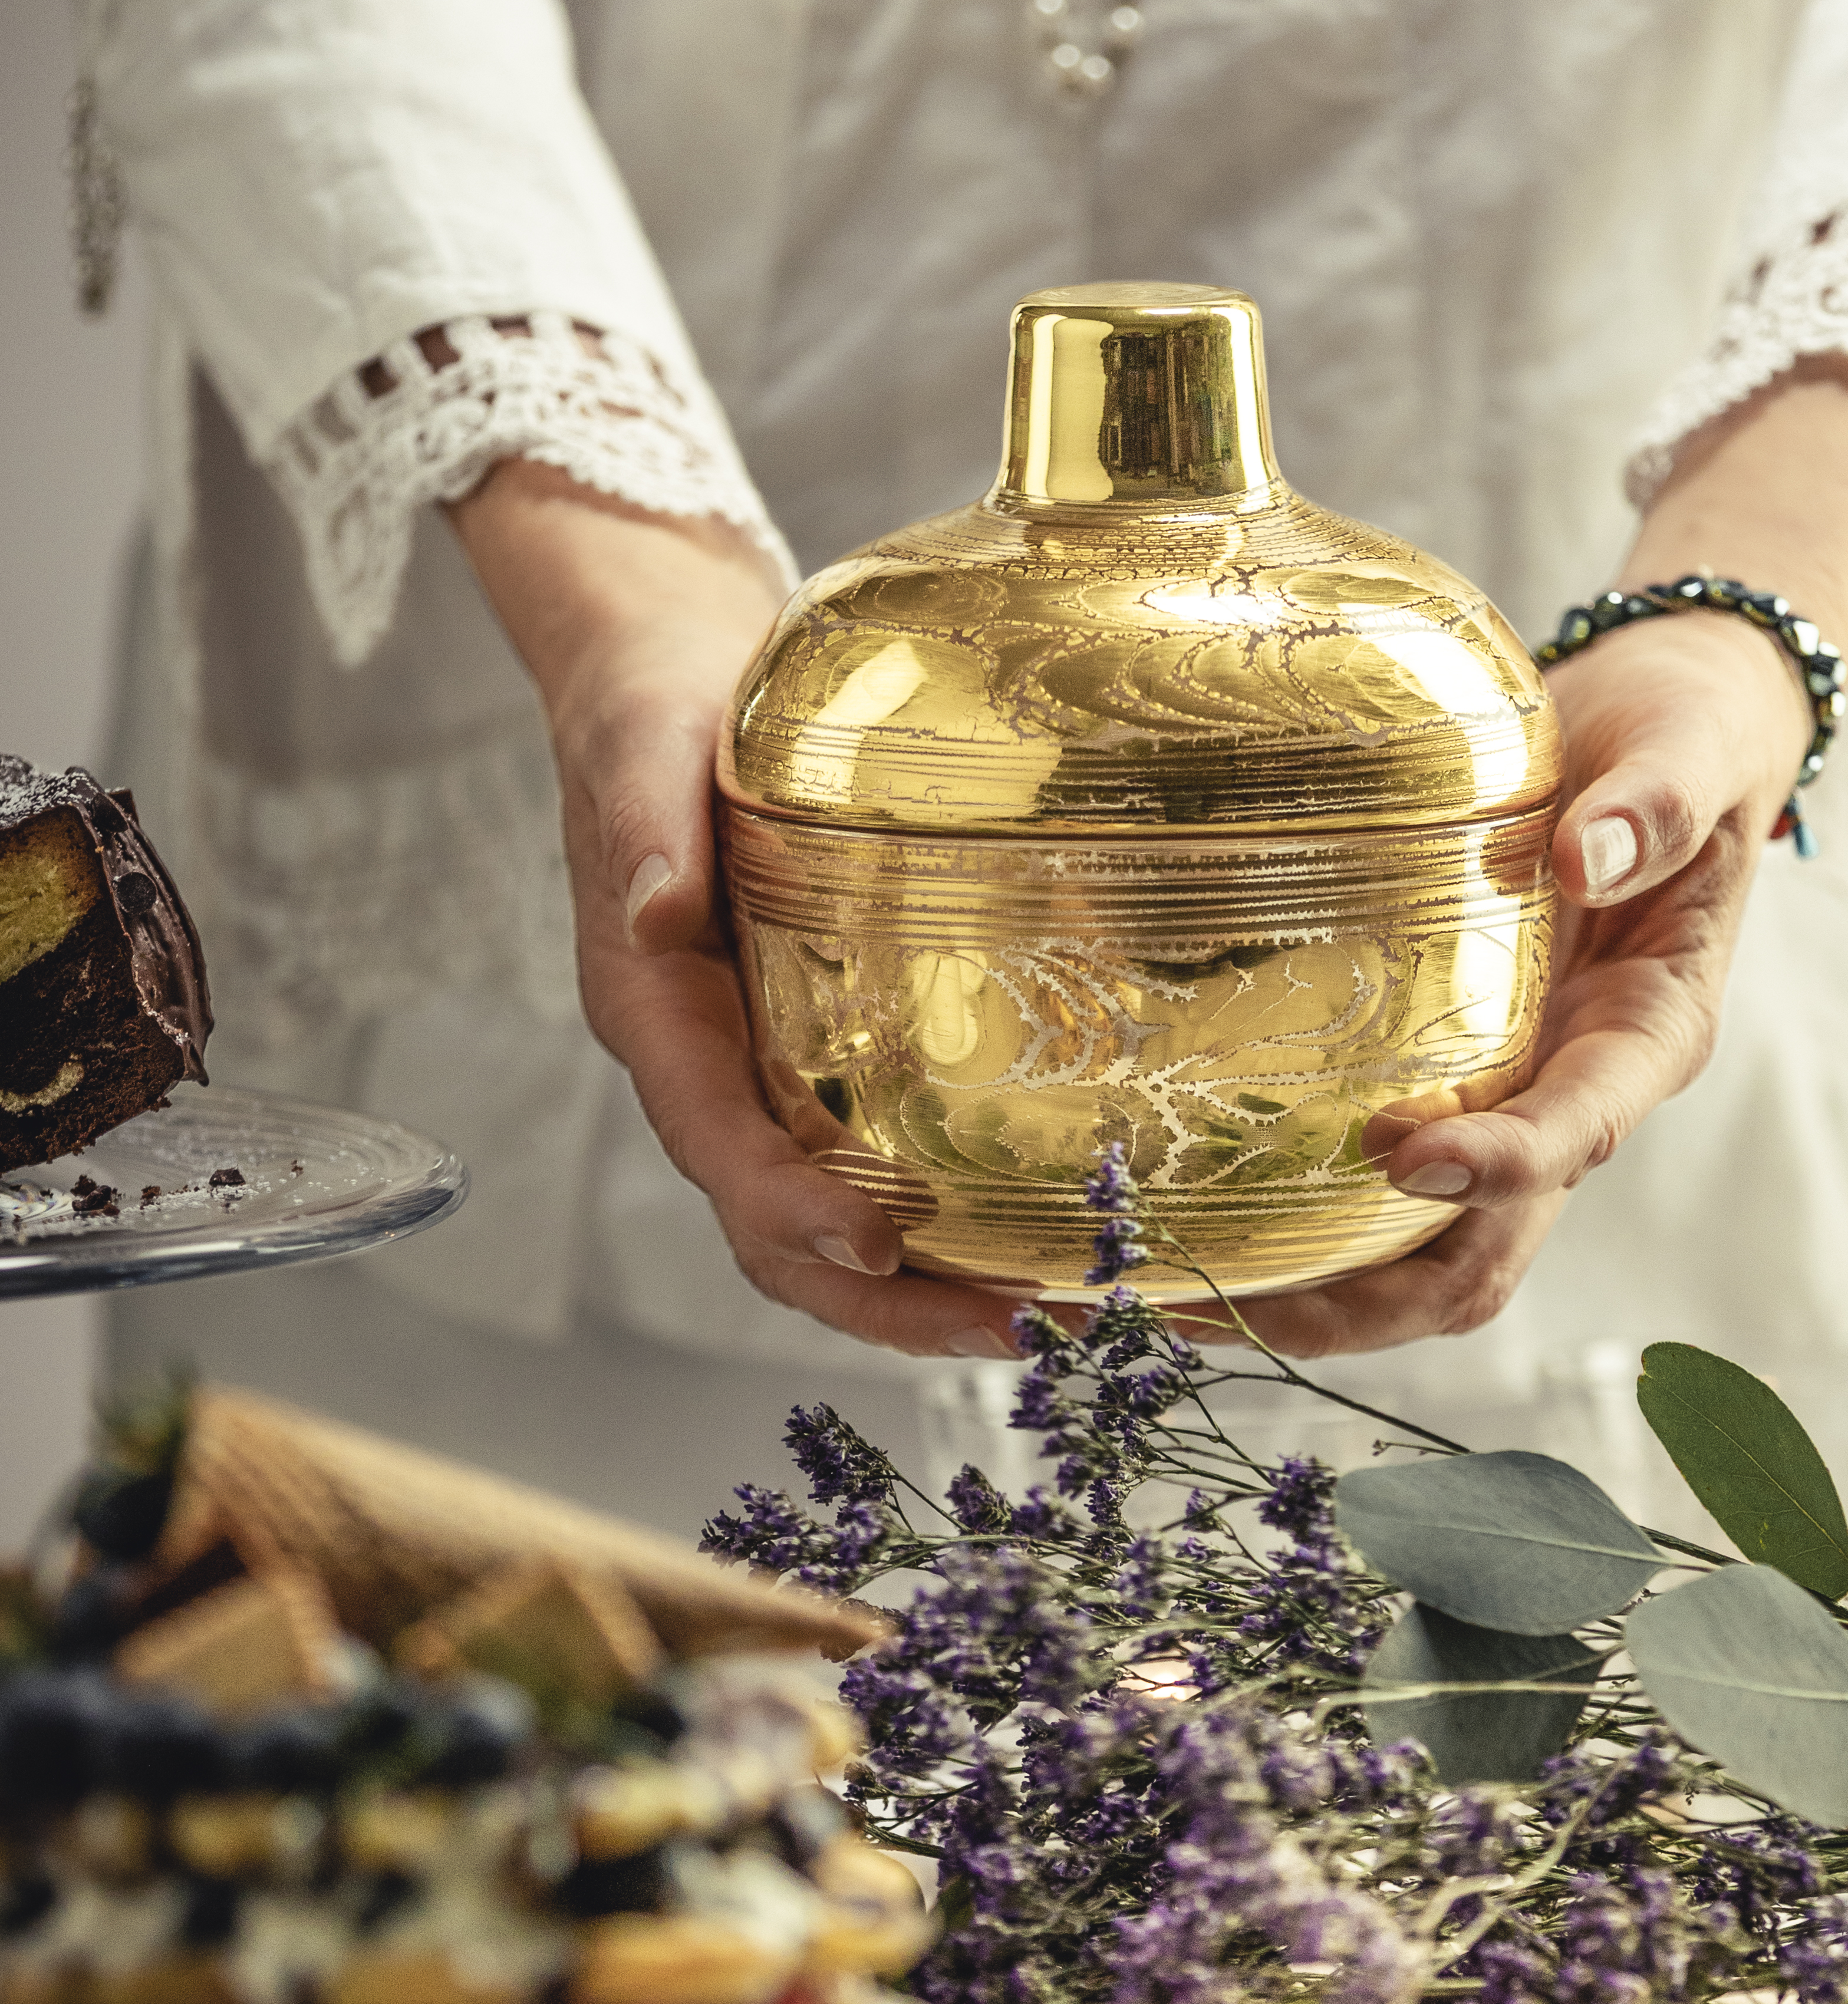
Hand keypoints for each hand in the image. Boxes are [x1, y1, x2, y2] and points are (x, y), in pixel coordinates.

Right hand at [449, 460, 1026, 1359]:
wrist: (667, 671)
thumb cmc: (652, 707)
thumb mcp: (641, 749)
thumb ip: (644, 834)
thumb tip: (654, 915)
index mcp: (654, 1013)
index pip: (716, 1145)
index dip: (790, 1211)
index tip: (877, 1242)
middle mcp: (708, 1067)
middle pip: (779, 1231)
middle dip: (883, 1298)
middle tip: (1010, 1332)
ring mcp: (761, 1069)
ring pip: (830, 1220)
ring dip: (928, 1287)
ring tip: (1050, 1317)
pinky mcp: (817, 1051)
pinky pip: (875, 1162)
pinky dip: (949, 1216)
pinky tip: (1042, 1231)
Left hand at [1204, 369, 1847, 1358]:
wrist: (1659, 734)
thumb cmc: (1681, 740)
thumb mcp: (1689, 750)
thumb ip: (1657, 803)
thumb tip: (1585, 854)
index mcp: (1645, 1035)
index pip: (1574, 1135)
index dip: (1493, 1166)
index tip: (1402, 1154)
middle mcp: (1570, 1098)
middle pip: (1480, 1253)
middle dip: (1366, 1301)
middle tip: (1235, 1297)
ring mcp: (1500, 1101)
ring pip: (1410, 1255)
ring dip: (1304, 1295)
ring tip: (1165, 1296)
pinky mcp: (1439, 1080)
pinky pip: (1363, 1191)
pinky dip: (1283, 1227)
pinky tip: (1174, 1219)